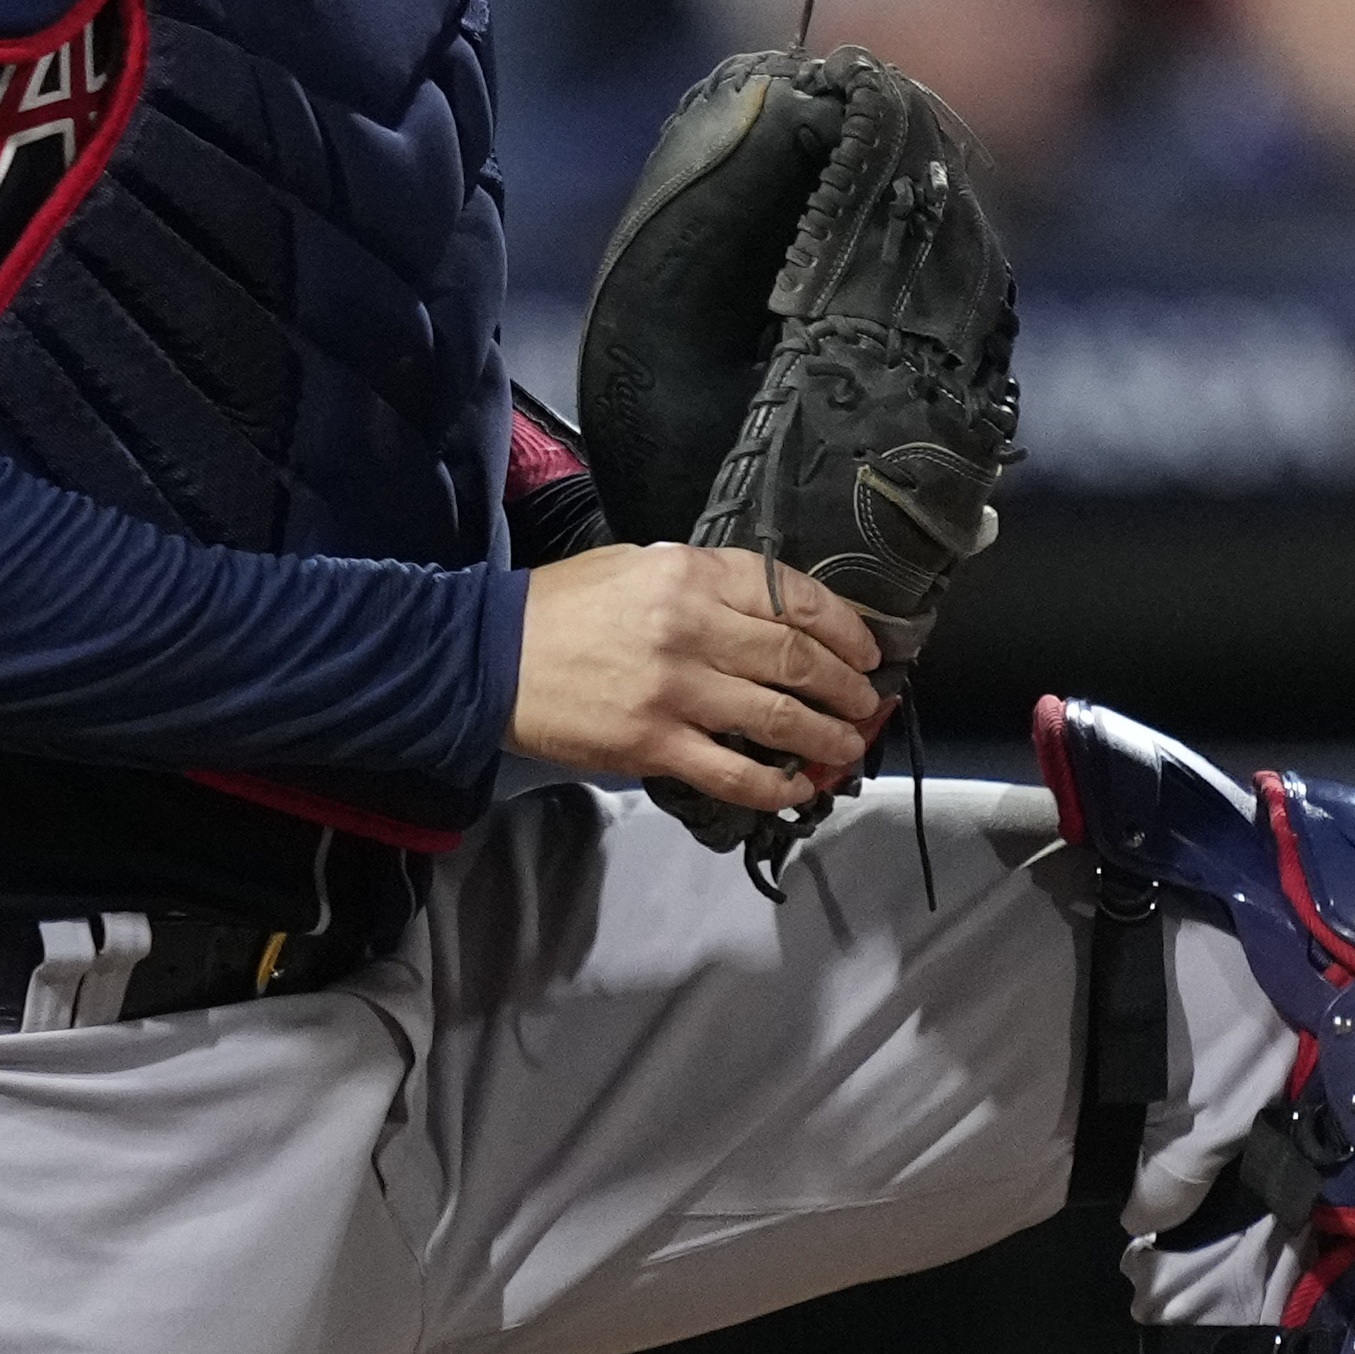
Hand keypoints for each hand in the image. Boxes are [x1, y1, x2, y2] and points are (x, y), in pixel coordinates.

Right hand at [511, 542, 891, 823]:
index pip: (794, 597)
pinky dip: (776, 784)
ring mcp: (676, 691)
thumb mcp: (639, 565)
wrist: (487, 656)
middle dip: (848, 687)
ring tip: (849, 746)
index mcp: (694, 576)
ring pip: (778, 717)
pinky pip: (733, 771)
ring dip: (826, 736)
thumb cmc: (564, 606)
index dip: (845, 627)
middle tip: (868, 704)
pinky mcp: (653, 744)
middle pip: (798, 660)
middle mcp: (694, 629)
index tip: (867, 650)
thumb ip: (706, 583)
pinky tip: (798, 788)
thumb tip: (770, 608)